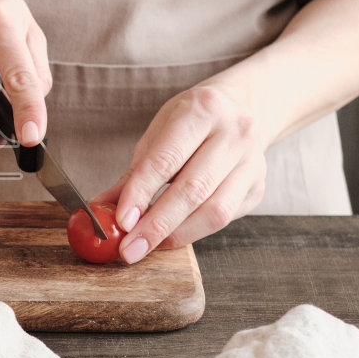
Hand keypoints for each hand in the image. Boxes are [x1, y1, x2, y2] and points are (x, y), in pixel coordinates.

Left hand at [95, 83, 267, 260]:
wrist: (242, 107)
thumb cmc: (191, 121)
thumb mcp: (158, 134)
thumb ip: (133, 174)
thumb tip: (100, 209)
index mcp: (202, 110)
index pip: (166, 160)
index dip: (141, 194)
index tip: (121, 221)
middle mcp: (234, 134)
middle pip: (192, 190)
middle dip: (157, 225)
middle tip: (129, 249)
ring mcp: (252, 162)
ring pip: (214, 211)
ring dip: (176, 235)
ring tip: (147, 246)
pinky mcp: (257, 187)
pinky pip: (225, 219)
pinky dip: (193, 232)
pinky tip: (171, 236)